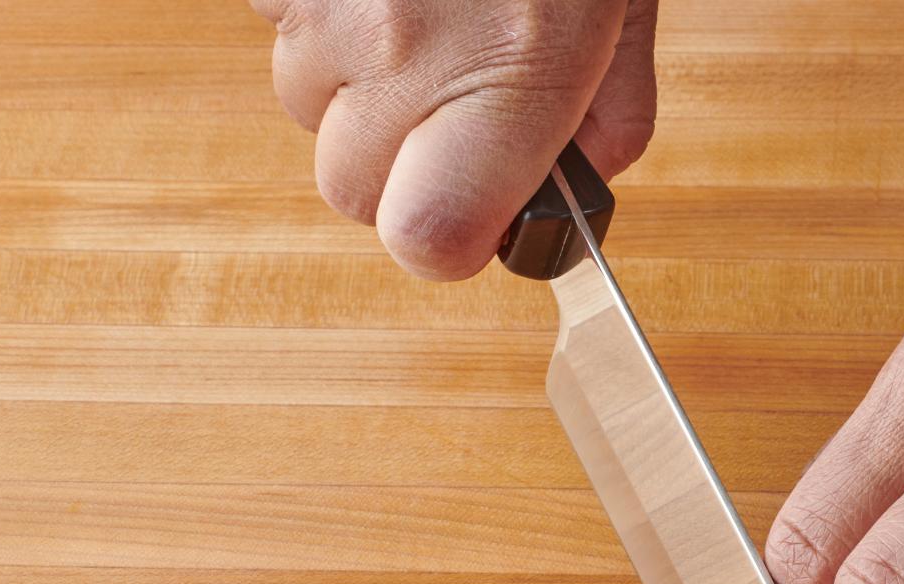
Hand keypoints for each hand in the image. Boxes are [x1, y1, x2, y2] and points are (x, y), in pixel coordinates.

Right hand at [251, 0, 656, 277]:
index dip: (446, 241)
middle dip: (396, 164)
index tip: (473, 214)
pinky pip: (278, 23)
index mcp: (513, 73)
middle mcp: (403, 48)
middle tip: (450, 93)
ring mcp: (325, 6)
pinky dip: (318, 12)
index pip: (429, 240)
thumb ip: (611, 114)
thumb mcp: (625, 4)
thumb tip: (577, 187)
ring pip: (306, 103)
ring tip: (419, 15)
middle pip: (353, 190)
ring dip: (352, 83)